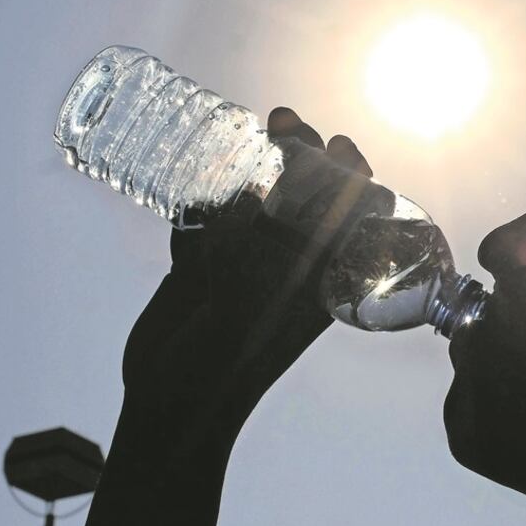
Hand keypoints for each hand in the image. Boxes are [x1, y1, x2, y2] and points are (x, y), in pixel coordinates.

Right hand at [121, 107, 373, 435]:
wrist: (172, 404)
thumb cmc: (233, 359)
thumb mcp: (265, 300)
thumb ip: (271, 245)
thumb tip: (270, 192)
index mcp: (323, 280)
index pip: (352, 219)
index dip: (353, 179)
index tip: (342, 147)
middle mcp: (289, 268)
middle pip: (305, 199)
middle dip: (301, 155)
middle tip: (286, 121)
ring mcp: (242, 265)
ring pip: (257, 202)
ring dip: (257, 169)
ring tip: (260, 132)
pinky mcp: (200, 268)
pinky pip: (207, 222)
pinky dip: (205, 202)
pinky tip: (203, 187)